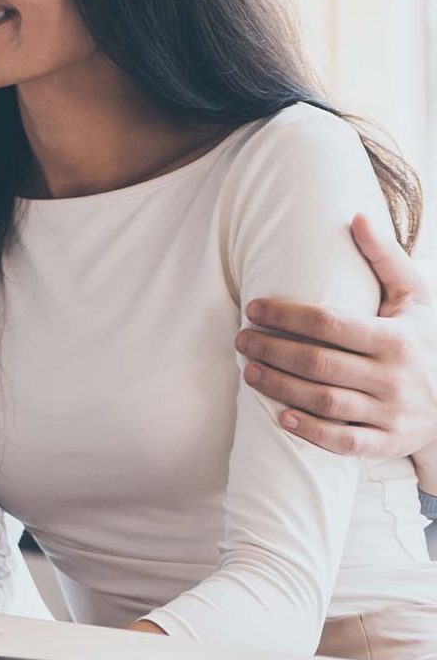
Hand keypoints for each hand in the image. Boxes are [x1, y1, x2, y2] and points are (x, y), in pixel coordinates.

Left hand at [237, 213, 436, 478]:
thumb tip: (356, 216)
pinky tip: (280, 416)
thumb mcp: (415, 298)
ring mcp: (391, 414)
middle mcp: (395, 377)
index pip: (330, 324)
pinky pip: (343, 442)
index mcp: (397, 339)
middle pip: (318, 363)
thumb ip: (385, 259)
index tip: (254, 308)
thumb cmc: (425, 340)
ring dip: (279, 387)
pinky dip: (310, 431)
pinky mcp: (387, 443)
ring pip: (325, 402)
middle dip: (273, 351)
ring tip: (249, 370)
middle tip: (241, 339)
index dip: (286, 316)